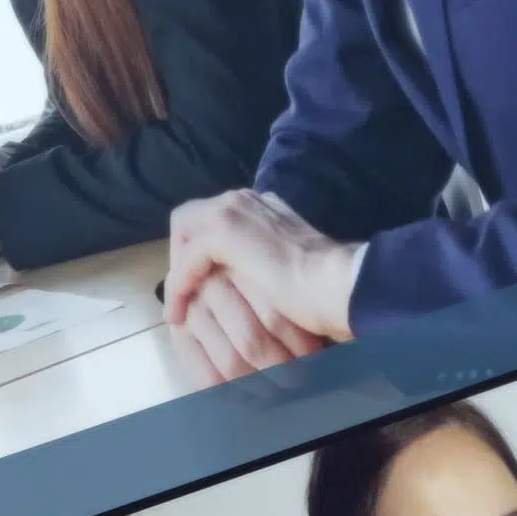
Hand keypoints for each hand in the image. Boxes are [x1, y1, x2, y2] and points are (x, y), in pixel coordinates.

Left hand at [160, 188, 361, 380]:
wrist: (340, 285)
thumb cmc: (324, 287)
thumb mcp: (288, 270)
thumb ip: (266, 263)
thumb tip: (250, 282)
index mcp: (262, 206)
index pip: (214, 219)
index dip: (199, 251)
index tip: (199, 289)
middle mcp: (245, 201)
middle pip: (190, 219)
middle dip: (180, 257)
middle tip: (182, 297)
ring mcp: (234, 211)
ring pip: (183, 234)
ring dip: (177, 271)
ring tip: (177, 308)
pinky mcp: (224, 232)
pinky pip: (185, 261)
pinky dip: (179, 288)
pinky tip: (180, 314)